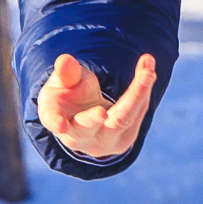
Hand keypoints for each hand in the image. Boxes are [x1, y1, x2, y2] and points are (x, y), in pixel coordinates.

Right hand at [36, 52, 157, 160]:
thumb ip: (65, 73)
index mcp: (57, 121)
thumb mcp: (62, 82)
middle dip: (119, 103)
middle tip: (126, 90)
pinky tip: (147, 68)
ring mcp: (105, 143)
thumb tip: (65, 61)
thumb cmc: (66, 95)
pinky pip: (136, 113)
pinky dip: (143, 89)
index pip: (55, 121)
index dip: (56, 122)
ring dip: (139, 89)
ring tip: (147, 63)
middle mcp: (81, 139)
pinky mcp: (124, 139)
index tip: (59, 123)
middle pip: (97, 123)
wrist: (81, 117)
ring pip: (124, 117)